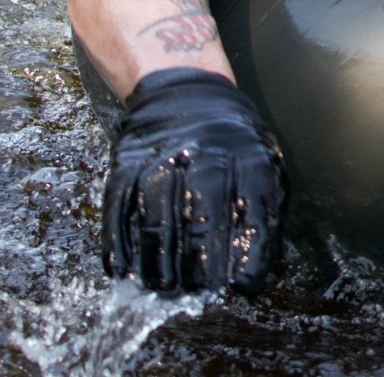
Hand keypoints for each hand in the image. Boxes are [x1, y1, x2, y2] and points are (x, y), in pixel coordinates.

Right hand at [102, 68, 288, 295]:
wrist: (184, 90)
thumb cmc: (233, 143)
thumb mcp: (264, 162)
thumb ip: (266, 209)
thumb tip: (260, 266)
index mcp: (249, 154)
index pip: (253, 209)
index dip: (248, 253)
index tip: (243, 286)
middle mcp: (205, 153)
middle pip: (203, 216)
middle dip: (201, 263)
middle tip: (200, 293)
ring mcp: (162, 156)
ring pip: (157, 216)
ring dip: (158, 261)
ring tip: (164, 288)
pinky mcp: (126, 162)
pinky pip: (119, 207)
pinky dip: (118, 242)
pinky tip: (123, 270)